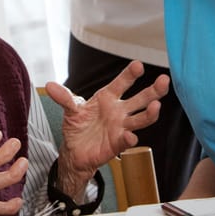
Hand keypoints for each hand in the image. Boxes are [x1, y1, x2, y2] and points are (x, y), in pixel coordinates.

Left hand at [46, 61, 167, 196]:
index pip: (122, 83)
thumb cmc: (77, 126)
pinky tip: (130, 135)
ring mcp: (120, 127)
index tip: (138, 64)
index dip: (130, 74)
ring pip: (141, 119)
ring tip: (157, 106)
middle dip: (153, 91)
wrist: (74, 151)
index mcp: (108, 98)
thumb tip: (50, 86)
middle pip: (141, 100)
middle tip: (164, 81)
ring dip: (149, 114)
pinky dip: (129, 138)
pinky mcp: (116, 144)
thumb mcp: (70, 109)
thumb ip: (64, 97)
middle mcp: (119, 111)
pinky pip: (126, 140)